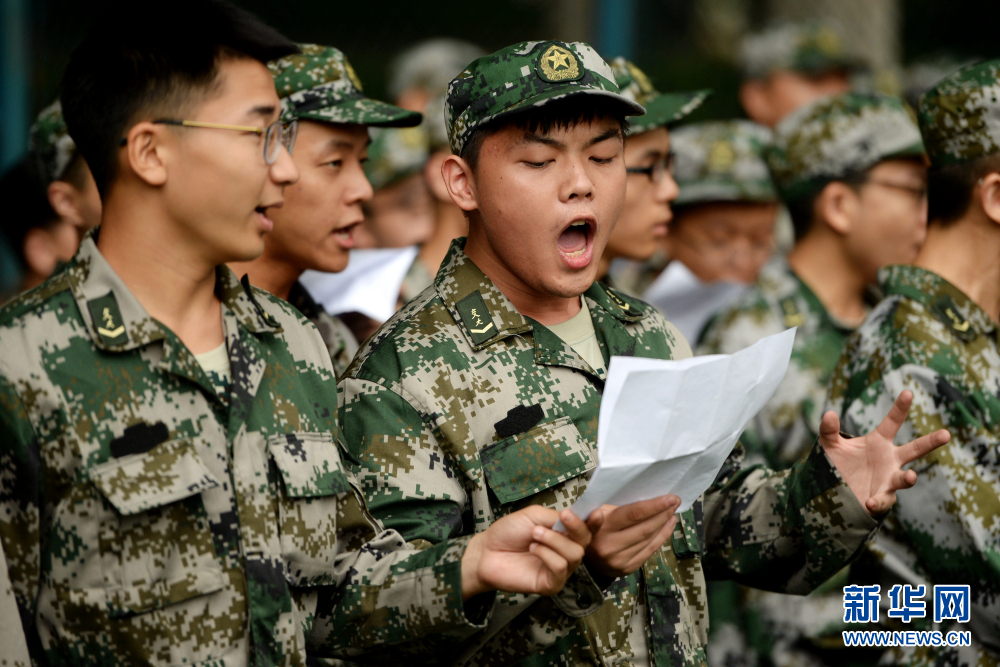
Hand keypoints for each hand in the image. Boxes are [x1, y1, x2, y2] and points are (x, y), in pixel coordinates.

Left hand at [461, 506, 594, 599]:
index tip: (596, 512)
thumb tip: (577, 518)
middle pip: (586, 542)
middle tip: (561, 518)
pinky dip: (547, 554)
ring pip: (574, 555)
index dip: (595, 522)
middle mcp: (565, 552)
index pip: (587, 529)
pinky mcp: (551, 584)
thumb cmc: (508, 532)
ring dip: (554, 540)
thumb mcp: (534, 515)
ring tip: (534, 535)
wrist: (487, 551)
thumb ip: (557, 518)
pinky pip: (560, 568)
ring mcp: (560, 570)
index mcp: (564, 534)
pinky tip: (533, 549)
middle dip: (575, 527)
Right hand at [582, 494, 679, 579]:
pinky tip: (669, 525)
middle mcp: (610, 546)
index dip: (653, 506)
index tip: (670, 497)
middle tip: (675, 501)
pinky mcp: (627, 568)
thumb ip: (616, 507)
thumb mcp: (596, 512)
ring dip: (664, 523)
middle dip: (663, 513)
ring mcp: (619, 560)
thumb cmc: (592, 527)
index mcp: (601, 528)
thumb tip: (646, 496)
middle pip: (644, 528)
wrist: (581, 557)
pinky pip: (649, 551)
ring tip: (672, 511)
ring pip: (649, 539)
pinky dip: (662, 537)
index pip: (633, 514)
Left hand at [819, 390, 949, 515]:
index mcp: (879, 442)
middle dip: (930, 442)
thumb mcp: (830, 445)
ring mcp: (888, 479)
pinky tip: (869, 503)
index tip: (907, 392)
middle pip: (914, 449)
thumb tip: (829, 414)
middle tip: (946, 434)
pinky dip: (877, 502)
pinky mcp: (881, 498)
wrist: (834, 490)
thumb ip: (829, 430)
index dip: (899, 408)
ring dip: (908, 478)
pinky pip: (883, 500)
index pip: (892, 422)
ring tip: (911, 476)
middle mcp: (889, 459)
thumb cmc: (838, 463)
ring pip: (904, 479)